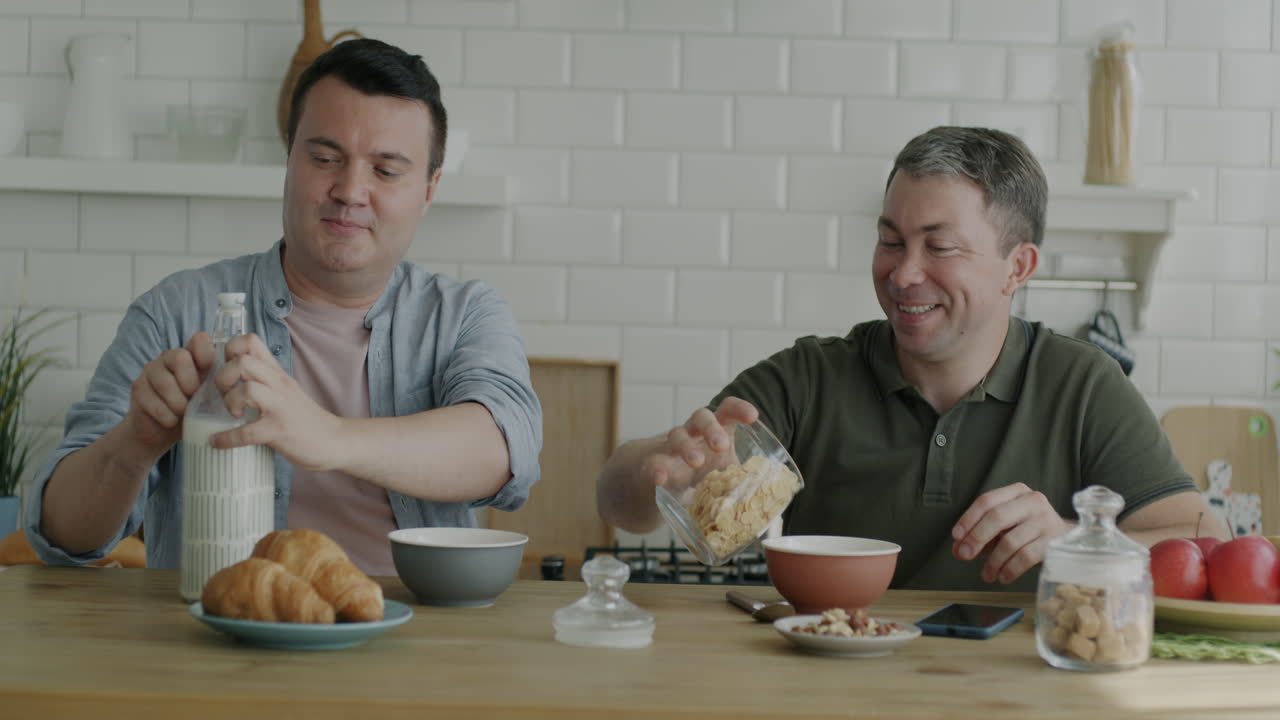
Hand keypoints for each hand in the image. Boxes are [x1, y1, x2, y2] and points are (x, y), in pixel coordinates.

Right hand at [123, 332, 213, 451]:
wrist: (161, 431)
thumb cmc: (191, 410)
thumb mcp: (210, 396)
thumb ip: (219, 384)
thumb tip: (240, 378)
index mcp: (191, 355)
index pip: (199, 340)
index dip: (207, 356)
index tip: (210, 377)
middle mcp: (168, 357)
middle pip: (179, 358)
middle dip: (191, 384)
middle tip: (194, 400)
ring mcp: (150, 371)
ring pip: (166, 382)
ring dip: (179, 404)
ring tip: (184, 413)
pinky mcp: (137, 388)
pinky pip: (154, 402)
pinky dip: (168, 417)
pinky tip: (171, 421)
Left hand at [208, 333, 341, 470]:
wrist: (334, 440)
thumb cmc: (306, 418)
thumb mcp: (287, 390)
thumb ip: (264, 381)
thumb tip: (232, 381)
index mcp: (277, 373)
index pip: (250, 341)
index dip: (229, 350)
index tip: (227, 369)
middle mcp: (279, 384)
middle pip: (242, 361)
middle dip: (223, 377)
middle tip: (226, 394)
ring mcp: (280, 407)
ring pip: (246, 389)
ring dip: (230, 402)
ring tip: (234, 413)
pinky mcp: (279, 431)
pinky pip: (246, 432)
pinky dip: (227, 438)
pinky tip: (219, 442)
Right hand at [639, 396, 758, 492]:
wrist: (658, 484)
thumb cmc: (699, 474)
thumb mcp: (723, 474)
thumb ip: (742, 480)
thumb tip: (773, 498)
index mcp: (715, 432)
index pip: (726, 411)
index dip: (739, 409)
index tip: (752, 416)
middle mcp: (693, 434)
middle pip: (701, 416)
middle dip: (712, 428)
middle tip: (721, 445)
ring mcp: (670, 447)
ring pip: (676, 434)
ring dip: (687, 446)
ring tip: (696, 462)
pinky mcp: (652, 465)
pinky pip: (652, 463)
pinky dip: (656, 470)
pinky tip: (660, 479)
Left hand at [951, 483, 1068, 583]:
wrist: (1067, 540)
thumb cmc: (1028, 532)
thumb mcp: (1003, 529)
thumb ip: (979, 536)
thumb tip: (958, 551)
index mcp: (1016, 492)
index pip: (986, 501)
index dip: (968, 519)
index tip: (956, 537)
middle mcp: (1032, 501)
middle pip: (997, 517)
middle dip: (977, 538)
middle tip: (965, 555)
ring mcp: (1046, 520)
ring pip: (1010, 541)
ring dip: (993, 561)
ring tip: (987, 575)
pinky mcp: (1055, 541)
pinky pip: (1026, 556)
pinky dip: (1010, 569)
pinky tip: (1003, 577)